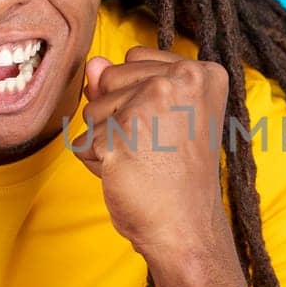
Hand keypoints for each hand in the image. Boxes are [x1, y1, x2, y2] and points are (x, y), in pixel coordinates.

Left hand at [71, 47, 229, 258]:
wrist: (187, 227)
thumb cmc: (178, 176)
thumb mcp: (159, 117)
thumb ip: (125, 83)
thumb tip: (93, 64)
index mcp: (202, 72)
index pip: (135, 59)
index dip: (138, 96)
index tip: (168, 127)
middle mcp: (182, 79)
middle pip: (110, 80)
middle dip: (118, 116)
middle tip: (155, 148)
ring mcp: (151, 104)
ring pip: (92, 109)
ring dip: (106, 139)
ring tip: (143, 161)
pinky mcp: (122, 134)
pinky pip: (83, 140)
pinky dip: (96, 163)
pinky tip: (127, 175)